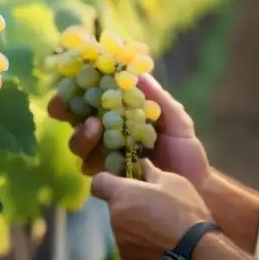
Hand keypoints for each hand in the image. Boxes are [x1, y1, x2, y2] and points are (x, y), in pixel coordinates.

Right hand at [47, 73, 210, 186]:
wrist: (195, 187)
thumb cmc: (185, 150)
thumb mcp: (176, 119)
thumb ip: (157, 98)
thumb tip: (138, 72)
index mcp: (121, 113)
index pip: (92, 95)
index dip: (76, 86)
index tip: (71, 77)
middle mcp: (107, 133)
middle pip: (74, 118)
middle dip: (64, 109)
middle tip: (67, 105)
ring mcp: (105, 156)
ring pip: (78, 143)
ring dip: (81, 133)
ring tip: (95, 126)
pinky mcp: (108, 177)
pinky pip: (90, 168)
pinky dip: (92, 159)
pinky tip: (105, 155)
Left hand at [91, 159, 212, 259]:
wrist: (196, 252)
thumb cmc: (184, 210)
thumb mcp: (173, 182)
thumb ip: (152, 172)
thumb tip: (142, 164)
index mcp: (122, 195)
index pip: (98, 183)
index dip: (108, 180)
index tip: (123, 182)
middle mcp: (114, 218)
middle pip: (114, 205)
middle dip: (128, 203)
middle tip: (152, 204)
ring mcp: (120, 241)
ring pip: (122, 226)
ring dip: (134, 223)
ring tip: (160, 226)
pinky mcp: (128, 259)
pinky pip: (130, 244)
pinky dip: (140, 241)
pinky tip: (160, 241)